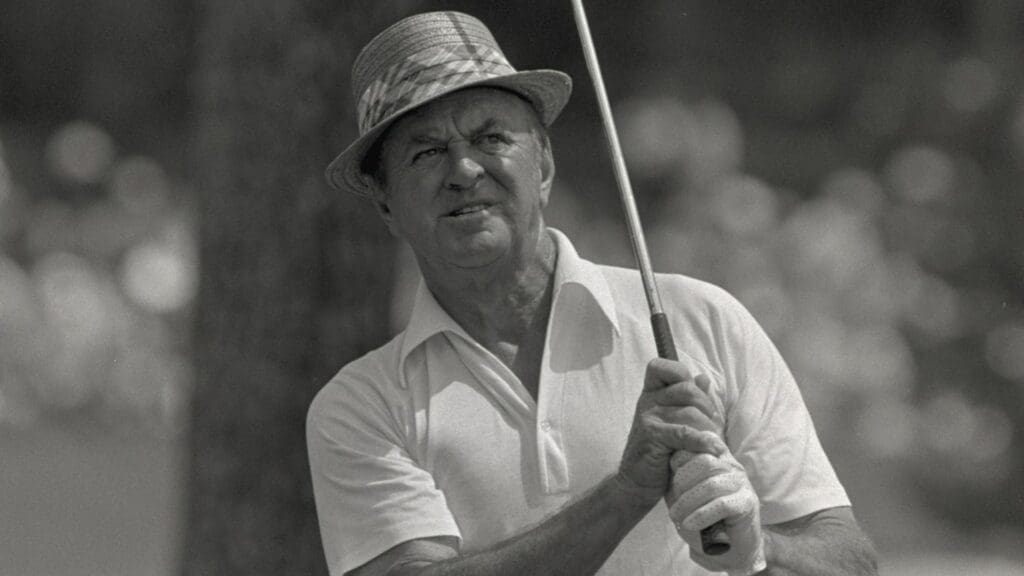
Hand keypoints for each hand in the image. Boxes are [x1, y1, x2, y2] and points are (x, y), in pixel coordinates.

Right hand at [615, 358, 725, 507]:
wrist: (636, 483)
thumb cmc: (659, 452)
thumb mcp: (673, 421)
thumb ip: (688, 399)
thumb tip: (703, 378)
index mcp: (651, 393)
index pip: (663, 367)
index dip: (681, 373)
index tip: (692, 392)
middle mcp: (648, 401)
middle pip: (687, 390)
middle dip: (705, 407)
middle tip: (708, 426)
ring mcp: (648, 418)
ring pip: (691, 413)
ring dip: (707, 430)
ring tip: (709, 443)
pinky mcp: (653, 437)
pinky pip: (685, 433)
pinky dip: (703, 441)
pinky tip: (714, 449)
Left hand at [667, 449, 765, 575]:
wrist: (729, 550)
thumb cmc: (703, 519)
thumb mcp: (685, 494)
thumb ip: (678, 477)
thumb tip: (668, 461)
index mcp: (717, 458)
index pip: (700, 442)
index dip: (680, 457)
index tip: (668, 475)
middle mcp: (732, 466)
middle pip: (704, 461)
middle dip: (682, 481)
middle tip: (672, 500)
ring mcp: (742, 484)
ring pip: (711, 485)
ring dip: (688, 502)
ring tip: (676, 517)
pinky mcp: (748, 504)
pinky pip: (722, 505)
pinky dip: (701, 515)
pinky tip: (690, 523)